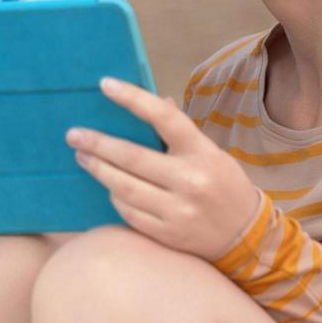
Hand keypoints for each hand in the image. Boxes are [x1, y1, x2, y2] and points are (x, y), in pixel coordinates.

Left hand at [67, 76, 262, 261]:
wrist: (247, 237)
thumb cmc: (221, 184)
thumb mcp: (209, 152)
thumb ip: (180, 130)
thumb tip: (155, 100)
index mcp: (202, 153)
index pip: (165, 118)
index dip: (133, 99)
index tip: (105, 85)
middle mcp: (191, 181)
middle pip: (132, 157)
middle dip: (98, 144)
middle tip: (74, 135)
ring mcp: (179, 211)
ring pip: (125, 187)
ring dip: (99, 170)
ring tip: (82, 157)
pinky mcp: (168, 235)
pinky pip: (129, 212)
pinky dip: (115, 197)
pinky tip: (107, 186)